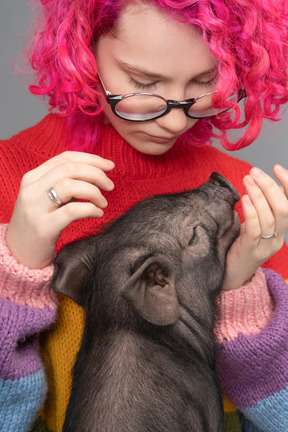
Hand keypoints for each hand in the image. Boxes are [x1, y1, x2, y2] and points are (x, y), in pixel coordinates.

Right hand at [6, 151, 114, 268]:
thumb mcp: (47, 199)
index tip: (109, 166)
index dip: (91, 159)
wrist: (19, 255)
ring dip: (94, 192)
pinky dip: (90, 209)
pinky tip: (98, 213)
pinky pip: (72, 211)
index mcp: (32, 178)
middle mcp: (31, 190)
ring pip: (71, 186)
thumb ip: (66, 185)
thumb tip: (96, 174)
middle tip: (110, 186)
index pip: (65, 158)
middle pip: (70, 169)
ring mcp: (35, 208)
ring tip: (103, 203)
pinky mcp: (43, 227)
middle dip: (96, 174)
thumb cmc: (39, 225)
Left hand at [222, 165, 287, 289]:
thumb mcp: (255, 225)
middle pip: (282, 209)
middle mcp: (278, 238)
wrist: (232, 275)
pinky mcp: (251, 250)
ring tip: (247, 179)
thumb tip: (263, 183)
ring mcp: (266, 246)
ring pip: (269, 217)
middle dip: (269, 187)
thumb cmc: (241, 246)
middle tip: (255, 171)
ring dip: (258, 195)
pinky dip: (251, 212)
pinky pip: (255, 230)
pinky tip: (244, 199)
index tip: (276, 167)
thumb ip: (262, 208)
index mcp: (281, 230)